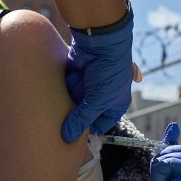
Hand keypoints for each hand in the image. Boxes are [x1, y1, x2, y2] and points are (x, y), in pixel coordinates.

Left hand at [61, 16, 133, 141]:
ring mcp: (87, 86)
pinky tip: (76, 73)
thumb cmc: (108, 73)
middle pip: (82, 115)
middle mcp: (101, 97)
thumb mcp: (97, 100)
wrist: (101, 43)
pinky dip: (69, 82)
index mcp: (114, 105)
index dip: (87, 130)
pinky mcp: (76, 77)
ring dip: (74, 91)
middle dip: (77, 109)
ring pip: (72, 101)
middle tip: (78, 101)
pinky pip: (66, 87)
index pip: (99, 125)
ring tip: (83, 80)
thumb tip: (66, 137)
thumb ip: (81, 119)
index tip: (73, 135)